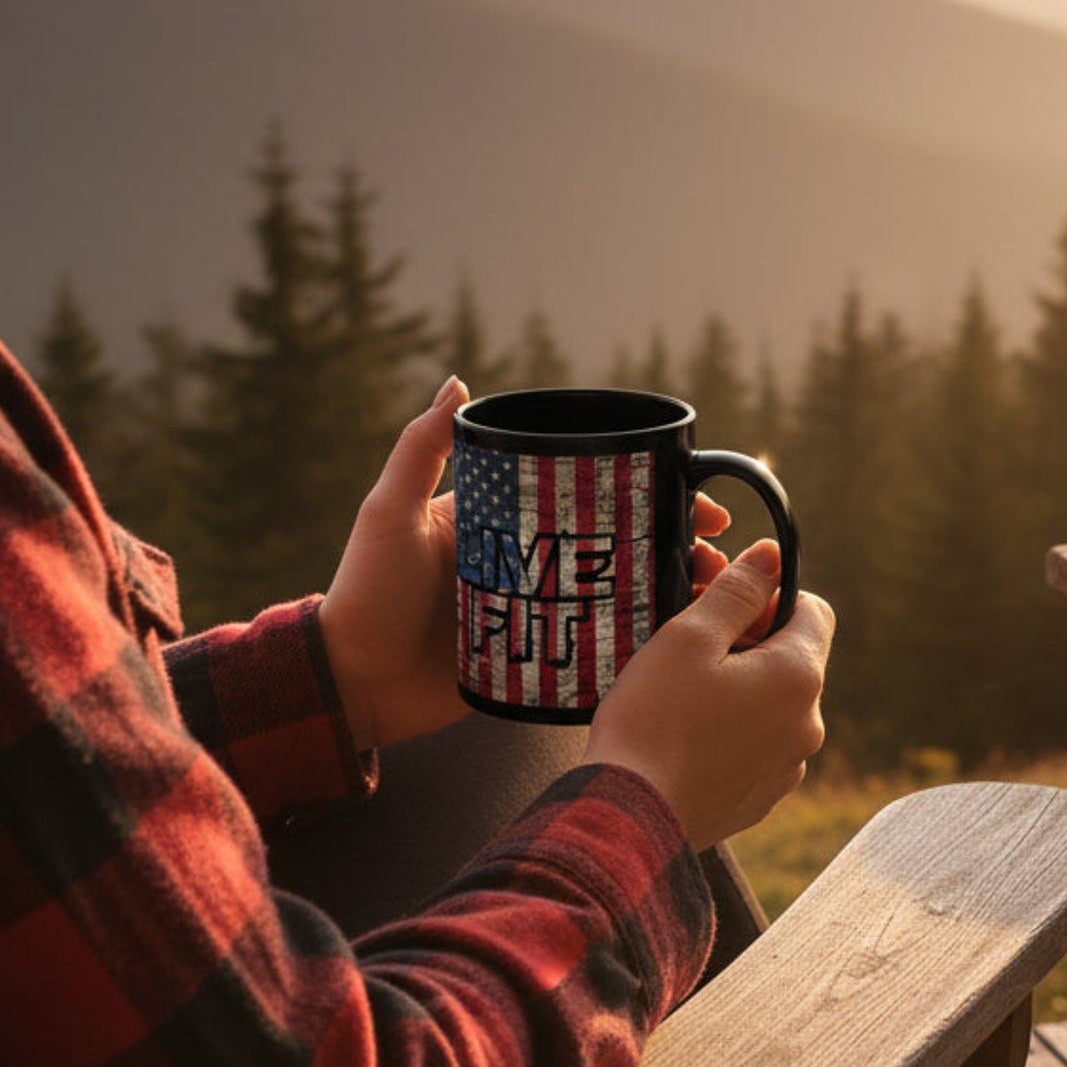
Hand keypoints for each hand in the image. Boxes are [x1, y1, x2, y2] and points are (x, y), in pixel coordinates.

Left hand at [321, 390, 749, 753]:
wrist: (351, 685)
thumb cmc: (364, 593)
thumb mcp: (391, 513)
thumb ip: (421, 451)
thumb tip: (458, 381)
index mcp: (503, 519)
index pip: (587, 491)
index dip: (641, 488)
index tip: (688, 490)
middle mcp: (529, 560)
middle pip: (618, 540)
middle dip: (674, 539)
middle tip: (715, 546)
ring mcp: (540, 611)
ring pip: (620, 591)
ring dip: (669, 588)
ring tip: (709, 591)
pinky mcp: (540, 660)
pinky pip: (601, 644)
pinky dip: (642, 638)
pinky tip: (679, 638)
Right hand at [588, 542, 834, 850]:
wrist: (628, 819)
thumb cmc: (653, 721)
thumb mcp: (689, 636)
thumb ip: (738, 590)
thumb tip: (772, 556)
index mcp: (799, 677)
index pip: (814, 611)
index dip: (771, 597)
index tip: (724, 605)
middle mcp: (808, 725)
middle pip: (793, 659)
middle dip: (749, 642)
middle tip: (690, 643)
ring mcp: (787, 768)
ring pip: (773, 705)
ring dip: (740, 689)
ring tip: (682, 694)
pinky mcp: (759, 799)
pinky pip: (756, 747)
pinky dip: (730, 732)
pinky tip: (684, 735)